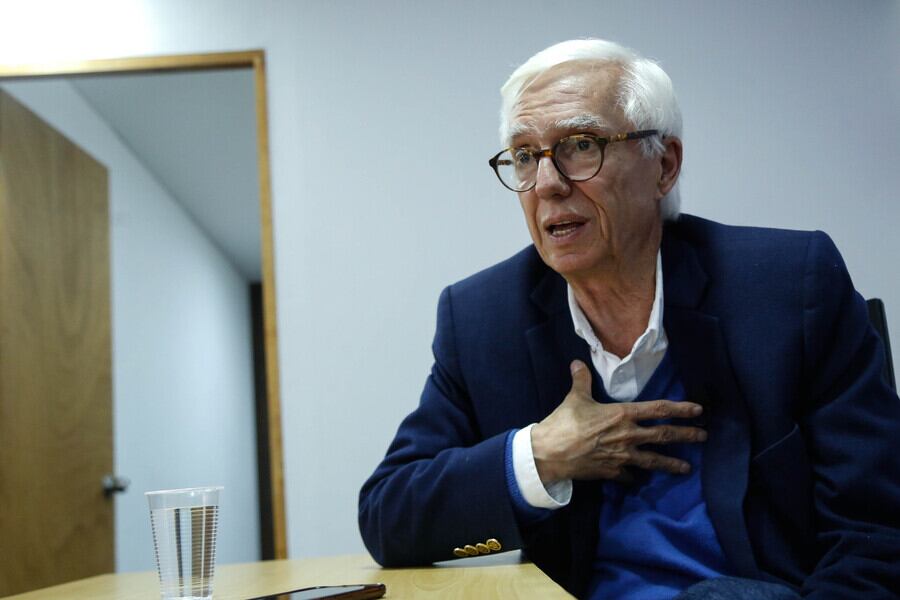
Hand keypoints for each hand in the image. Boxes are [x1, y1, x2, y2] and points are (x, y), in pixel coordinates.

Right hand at [531, 360, 706, 482]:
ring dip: (671, 464)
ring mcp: (622, 456)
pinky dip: (635, 476)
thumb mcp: (575, 397)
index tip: (698, 410)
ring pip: (653, 460)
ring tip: (687, 469)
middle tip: (703, 437)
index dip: (680, 409)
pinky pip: (629, 475)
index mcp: (622, 414)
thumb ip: (582, 380)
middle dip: (686, 435)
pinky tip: (639, 479)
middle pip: (664, 435)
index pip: (658, 409)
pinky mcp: (612, 471)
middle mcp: (628, 435)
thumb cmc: (563, 423)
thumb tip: (578, 363)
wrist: (550, 453)